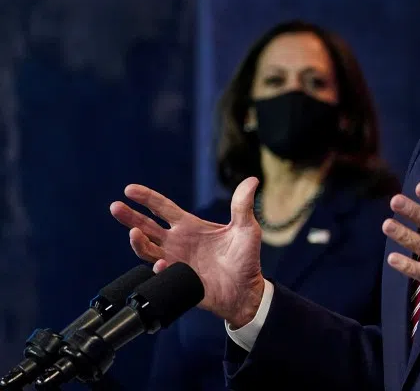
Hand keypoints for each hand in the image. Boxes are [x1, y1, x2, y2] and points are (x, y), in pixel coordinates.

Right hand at [109, 177, 265, 327]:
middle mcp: (177, 242)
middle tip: (115, 207)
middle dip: (129, 217)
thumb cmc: (246, 259)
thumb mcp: (246, 229)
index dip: (146, 198)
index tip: (129, 190)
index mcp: (190, 226)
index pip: (162, 207)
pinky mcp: (177, 280)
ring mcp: (175, 261)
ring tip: (134, 233)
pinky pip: (162, 274)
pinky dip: (159, 268)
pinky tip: (162, 263)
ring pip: (147, 250)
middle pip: (146, 226)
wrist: (246, 291)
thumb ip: (243, 206)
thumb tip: (252, 180)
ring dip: (138, 242)